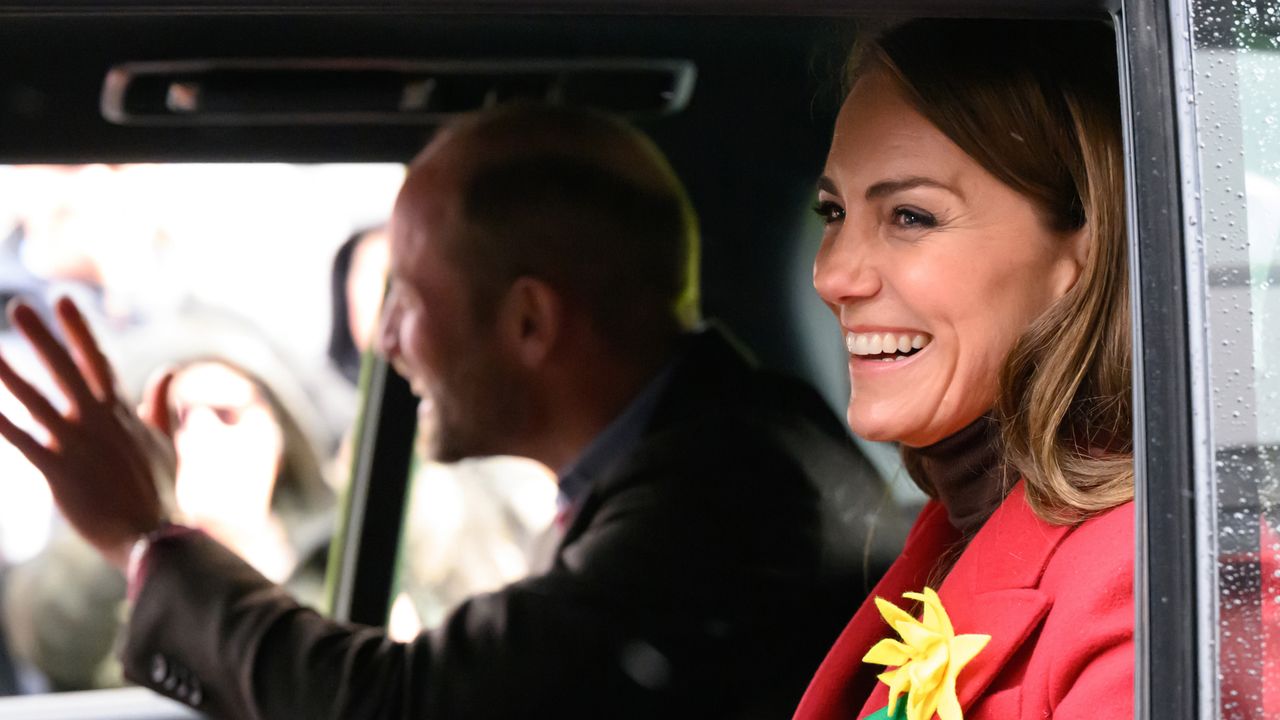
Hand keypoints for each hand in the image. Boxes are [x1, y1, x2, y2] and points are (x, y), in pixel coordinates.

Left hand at [0, 297, 177, 569]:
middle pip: (66, 370)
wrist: (154, 537)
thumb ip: (162, 405)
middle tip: (20, 305)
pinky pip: (22, 443)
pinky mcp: (59, 472)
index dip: (79, 330)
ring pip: (37, 401)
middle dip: (43, 337)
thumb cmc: (162, 493)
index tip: (62, 300)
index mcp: (122, 414)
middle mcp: (99, 422)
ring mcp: (78, 445)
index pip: (98, 361)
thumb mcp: (166, 441)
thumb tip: (170, 369)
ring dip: (10, 374)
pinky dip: (1, 424)